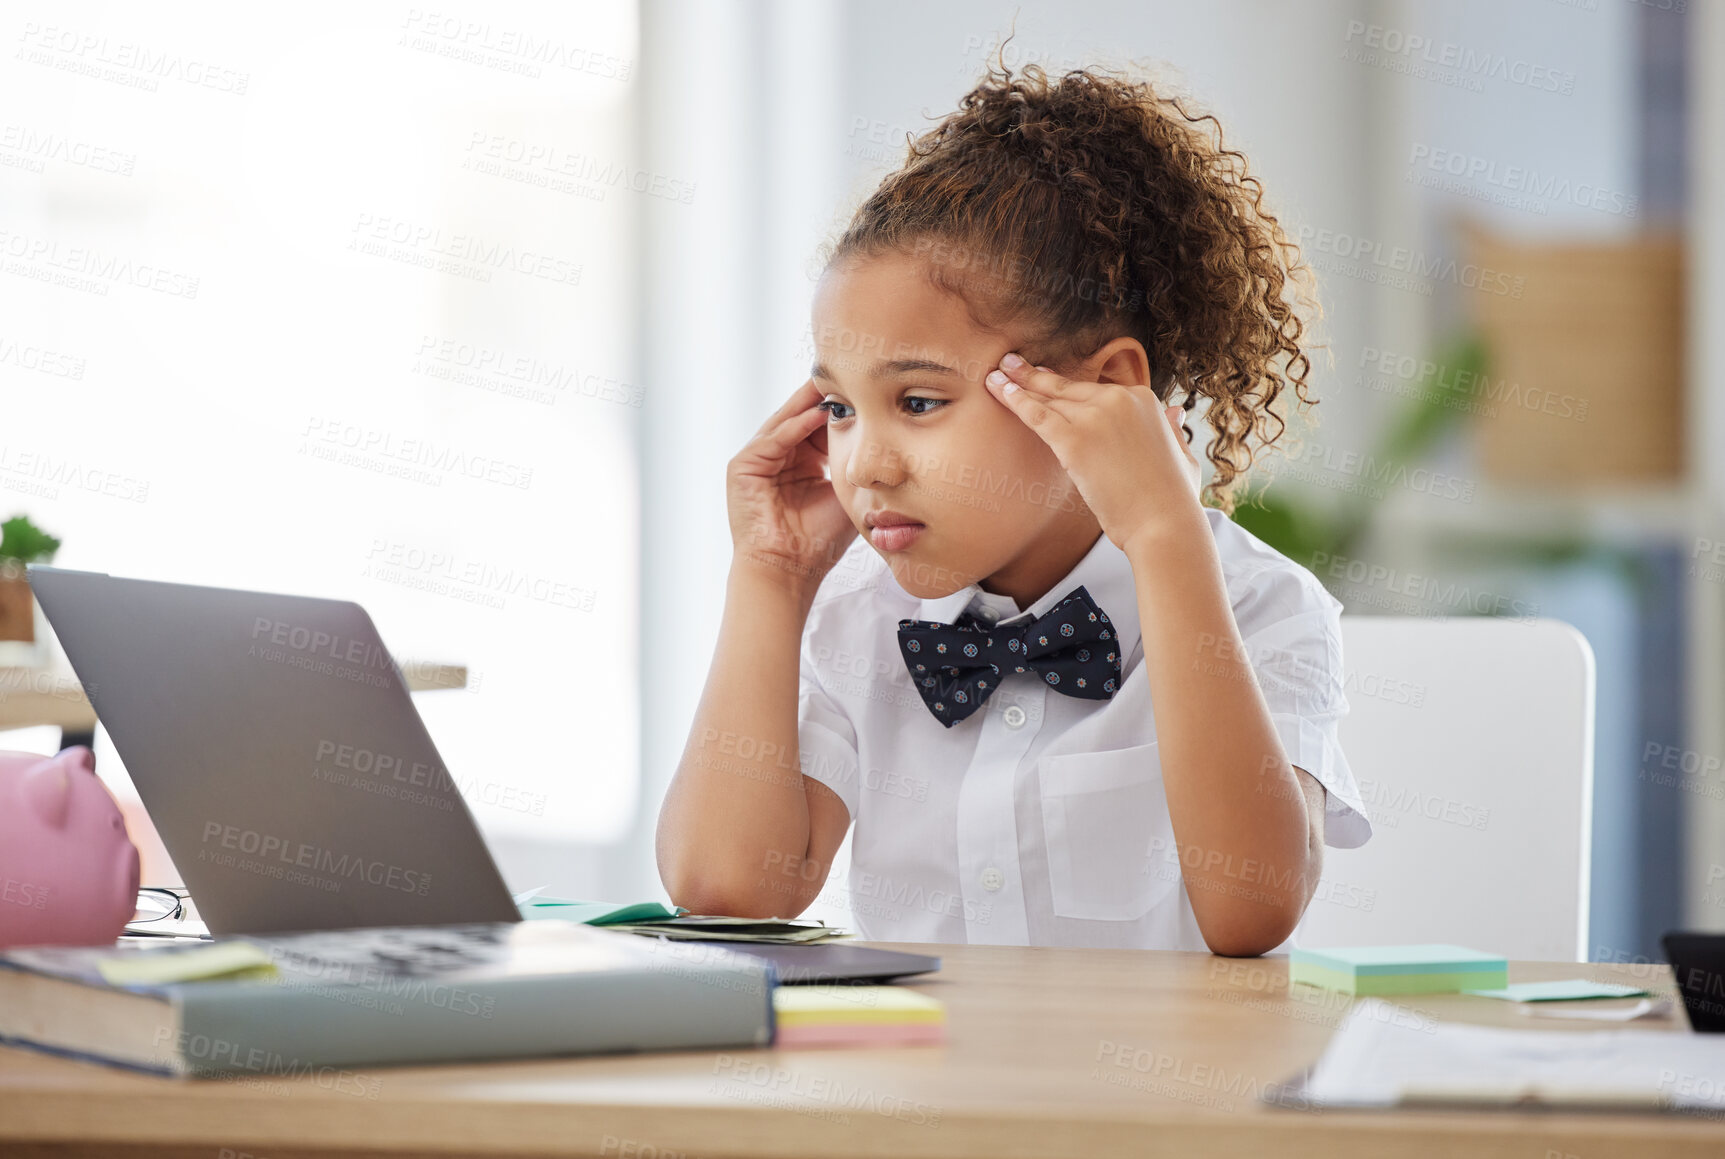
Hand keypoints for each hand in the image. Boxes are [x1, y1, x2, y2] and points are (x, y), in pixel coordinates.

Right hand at [726, 379, 858, 589]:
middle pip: (801, 417)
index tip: (867, 387)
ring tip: (834, 382)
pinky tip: (816, 413)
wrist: (791, 570)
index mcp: (801, 463)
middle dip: (824, 396)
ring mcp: (758, 461)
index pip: (819, 426)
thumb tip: (884, 440)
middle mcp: (778, 458)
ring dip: (809, 403)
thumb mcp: (843, 493)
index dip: (842, 408)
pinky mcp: (741, 467)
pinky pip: (772, 439)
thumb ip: (854, 465)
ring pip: (786, 422)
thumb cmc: (819, 541)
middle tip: (850, 369)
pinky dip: (793, 426)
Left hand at [983, 353, 1202, 550]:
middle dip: (1034, 375)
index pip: (1092, 390)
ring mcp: (1096, 417)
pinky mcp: (1075, 440)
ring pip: (1048, 398)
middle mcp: (1119, 400)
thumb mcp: (1182, 454)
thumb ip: (1172, 430)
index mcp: (1143, 399)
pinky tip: (997, 391)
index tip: (1044, 378)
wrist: (1166, 523)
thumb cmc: (1174, 498)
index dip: (1064, 386)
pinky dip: (1014, 401)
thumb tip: (1175, 413)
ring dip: (1017, 385)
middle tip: (1009, 363)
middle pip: (1066, 388)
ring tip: (995, 375)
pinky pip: (1037, 416)